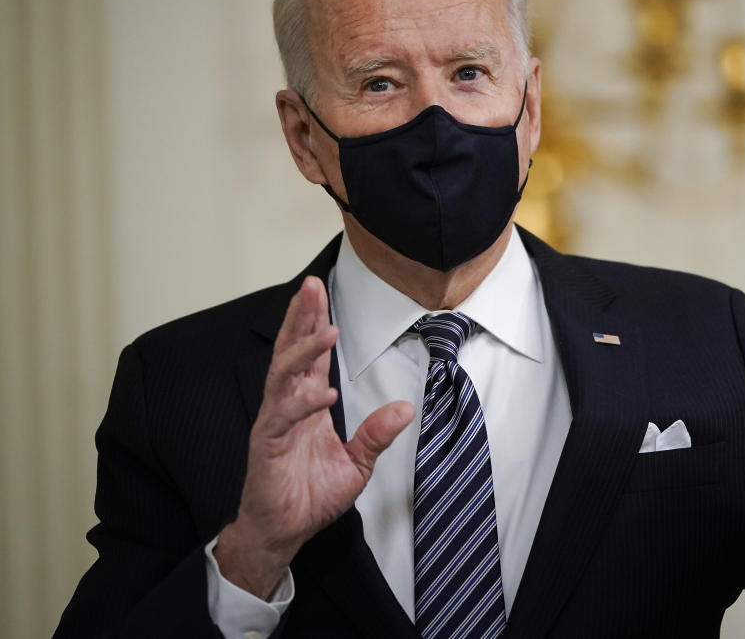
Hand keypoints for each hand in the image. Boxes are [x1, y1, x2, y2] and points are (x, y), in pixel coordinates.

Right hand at [214, 276, 414, 597]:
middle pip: (290, 351)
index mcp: (306, 404)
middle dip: (300, 317)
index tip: (320, 291)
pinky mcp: (267, 445)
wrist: (284, 531)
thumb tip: (406, 409)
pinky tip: (323, 392)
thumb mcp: (356, 463)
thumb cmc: (311, 496)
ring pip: (282, 375)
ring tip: (325, 329)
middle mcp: (287, 405)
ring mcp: (274, 422)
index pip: (310, 355)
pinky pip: (282, 416)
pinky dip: (303, 402)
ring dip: (303, 350)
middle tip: (311, 286)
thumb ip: (377, 434)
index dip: (313, 322)